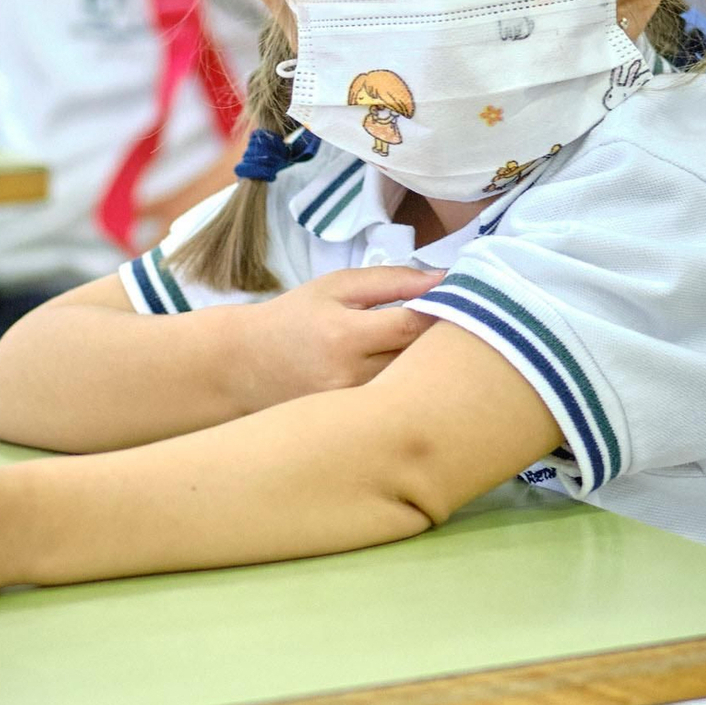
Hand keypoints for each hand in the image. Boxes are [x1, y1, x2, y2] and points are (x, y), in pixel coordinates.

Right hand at [233, 265, 444, 412]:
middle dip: (443, 344)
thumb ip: (391, 280)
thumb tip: (444, 279)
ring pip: (412, 388)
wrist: (247, 365)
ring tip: (437, 353)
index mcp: (344, 335)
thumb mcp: (337, 286)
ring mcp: (350, 407)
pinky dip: (410, 391)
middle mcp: (349, 377)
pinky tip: (413, 379)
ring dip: (431, 371)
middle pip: (419, 363)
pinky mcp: (350, 425)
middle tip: (457, 327)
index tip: (457, 303)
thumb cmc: (296, 318)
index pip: (412, 327)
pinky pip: (395, 406)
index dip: (443, 313)